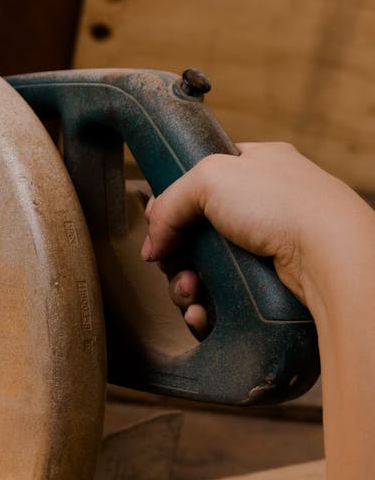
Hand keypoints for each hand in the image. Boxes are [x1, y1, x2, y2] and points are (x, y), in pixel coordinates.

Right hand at [140, 141, 368, 329]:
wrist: (327, 254)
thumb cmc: (283, 203)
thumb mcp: (209, 177)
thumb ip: (170, 202)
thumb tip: (153, 242)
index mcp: (256, 166)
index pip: (202, 181)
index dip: (174, 205)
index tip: (158, 226)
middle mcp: (262, 206)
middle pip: (196, 233)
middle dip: (175, 254)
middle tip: (170, 264)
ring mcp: (266, 248)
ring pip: (205, 271)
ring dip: (185, 285)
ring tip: (188, 291)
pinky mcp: (267, 286)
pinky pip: (223, 300)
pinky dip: (205, 308)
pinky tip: (199, 312)